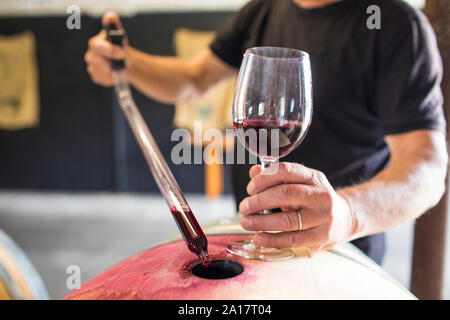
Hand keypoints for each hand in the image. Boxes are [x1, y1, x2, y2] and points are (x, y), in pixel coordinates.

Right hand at [84, 12, 126, 85]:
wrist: (122, 60)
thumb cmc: (120, 46)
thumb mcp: (120, 35)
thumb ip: (115, 26)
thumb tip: (110, 17)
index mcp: (96, 43)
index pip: (99, 47)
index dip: (110, 51)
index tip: (122, 52)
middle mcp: (90, 55)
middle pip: (99, 63)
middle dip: (113, 64)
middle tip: (125, 65)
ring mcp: (92, 66)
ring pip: (103, 73)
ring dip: (114, 72)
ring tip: (121, 68)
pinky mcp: (96, 76)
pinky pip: (104, 80)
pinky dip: (113, 78)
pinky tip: (116, 73)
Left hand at [239, 162, 355, 250]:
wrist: (344, 218)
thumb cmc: (313, 199)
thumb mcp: (298, 183)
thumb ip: (275, 177)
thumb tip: (254, 171)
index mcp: (313, 177)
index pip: (285, 171)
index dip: (264, 179)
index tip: (250, 188)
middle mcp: (320, 195)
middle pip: (285, 194)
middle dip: (259, 201)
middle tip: (244, 207)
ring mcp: (323, 217)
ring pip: (287, 220)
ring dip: (261, 222)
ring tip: (246, 222)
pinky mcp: (321, 237)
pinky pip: (292, 239)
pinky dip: (271, 239)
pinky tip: (258, 237)